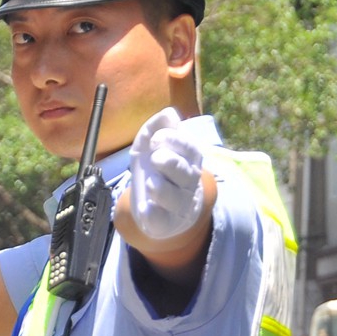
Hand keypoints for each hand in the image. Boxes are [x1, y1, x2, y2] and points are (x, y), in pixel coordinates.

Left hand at [122, 108, 208, 242]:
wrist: (157, 206)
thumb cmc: (157, 170)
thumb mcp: (150, 146)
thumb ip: (156, 128)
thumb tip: (169, 113)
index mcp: (189, 160)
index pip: (190, 149)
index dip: (174, 141)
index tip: (155, 139)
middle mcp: (188, 182)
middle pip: (185, 173)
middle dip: (171, 163)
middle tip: (156, 158)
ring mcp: (179, 204)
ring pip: (175, 198)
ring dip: (163, 189)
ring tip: (152, 183)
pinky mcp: (166, 223)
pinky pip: (162, 220)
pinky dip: (155, 215)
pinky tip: (147, 210)